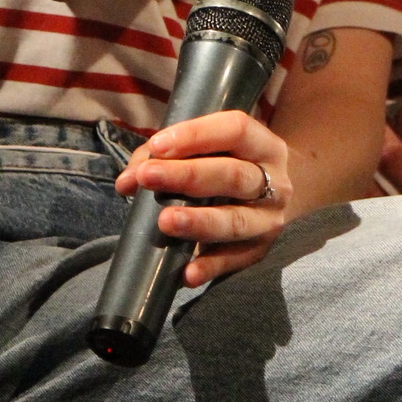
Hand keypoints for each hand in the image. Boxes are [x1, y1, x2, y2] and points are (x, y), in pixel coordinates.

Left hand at [114, 109, 291, 285]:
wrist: (274, 197)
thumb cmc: (230, 165)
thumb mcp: (210, 150)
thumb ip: (165, 156)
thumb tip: (127, 182)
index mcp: (263, 144)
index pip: (235, 130)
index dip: (196, 135)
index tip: (157, 145)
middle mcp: (275, 181)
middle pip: (233, 175)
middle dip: (187, 176)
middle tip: (148, 178)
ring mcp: (270, 219)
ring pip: (236, 220)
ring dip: (198, 222)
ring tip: (164, 222)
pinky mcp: (262, 251)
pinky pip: (236, 260)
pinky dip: (211, 266)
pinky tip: (187, 272)